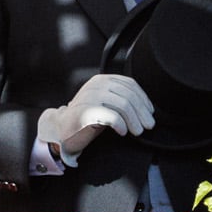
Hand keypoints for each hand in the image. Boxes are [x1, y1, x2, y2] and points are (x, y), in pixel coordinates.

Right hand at [37, 73, 153, 158]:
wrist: (62, 129)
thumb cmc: (88, 118)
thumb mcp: (106, 103)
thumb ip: (121, 98)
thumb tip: (147, 108)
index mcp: (103, 79)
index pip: (130, 84)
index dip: (143, 98)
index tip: (150, 111)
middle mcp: (97, 85)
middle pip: (129, 95)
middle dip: (142, 112)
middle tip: (148, 125)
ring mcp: (90, 96)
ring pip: (124, 105)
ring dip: (135, 120)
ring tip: (138, 131)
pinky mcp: (86, 111)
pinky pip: (112, 116)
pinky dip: (121, 125)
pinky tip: (123, 131)